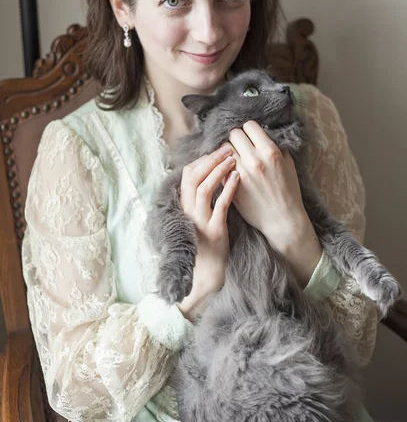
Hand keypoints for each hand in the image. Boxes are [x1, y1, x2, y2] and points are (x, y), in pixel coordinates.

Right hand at [177, 145, 239, 319]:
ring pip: (204, 188)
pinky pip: (220, 205)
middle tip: (226, 148)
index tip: (216, 151)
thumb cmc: (207, 242)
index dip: (201, 160)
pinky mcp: (214, 230)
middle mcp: (188, 211)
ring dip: (218, 170)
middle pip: (193, 177)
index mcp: (184, 206)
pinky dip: (228, 189)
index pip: (187, 175)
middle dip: (210, 160)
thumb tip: (210, 175)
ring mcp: (200, 221)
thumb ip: (200, 199)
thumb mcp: (198, 217)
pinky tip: (238, 178)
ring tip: (233, 158)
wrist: (208, 273)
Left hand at [227, 121, 321, 285]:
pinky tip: (229, 171)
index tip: (249, 137)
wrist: (282, 219)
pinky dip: (223, 167)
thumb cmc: (288, 191)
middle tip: (239, 146)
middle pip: (233, 134)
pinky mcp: (232, 185)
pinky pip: (221, 167)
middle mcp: (254, 160)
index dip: (249, 130)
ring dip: (227, 152)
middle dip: (236, 139)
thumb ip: (276, 146)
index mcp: (270, 151)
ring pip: (224, 150)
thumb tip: (265, 133)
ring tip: (232, 158)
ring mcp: (241, 173)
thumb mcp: (288, 164)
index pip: (249, 126)